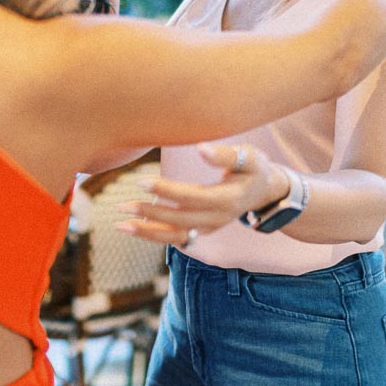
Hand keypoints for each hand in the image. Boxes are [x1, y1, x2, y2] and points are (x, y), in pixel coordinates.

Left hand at [115, 144, 290, 245]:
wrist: (265, 191)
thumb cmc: (254, 168)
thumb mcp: (248, 157)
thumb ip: (226, 155)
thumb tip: (201, 148)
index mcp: (227, 199)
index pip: (191, 197)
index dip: (166, 190)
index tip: (141, 181)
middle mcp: (217, 219)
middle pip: (179, 220)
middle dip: (149, 213)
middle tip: (121, 205)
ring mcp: (210, 227)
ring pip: (175, 236)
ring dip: (147, 232)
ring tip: (120, 225)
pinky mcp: (203, 230)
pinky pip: (176, 238)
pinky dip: (154, 235)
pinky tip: (133, 228)